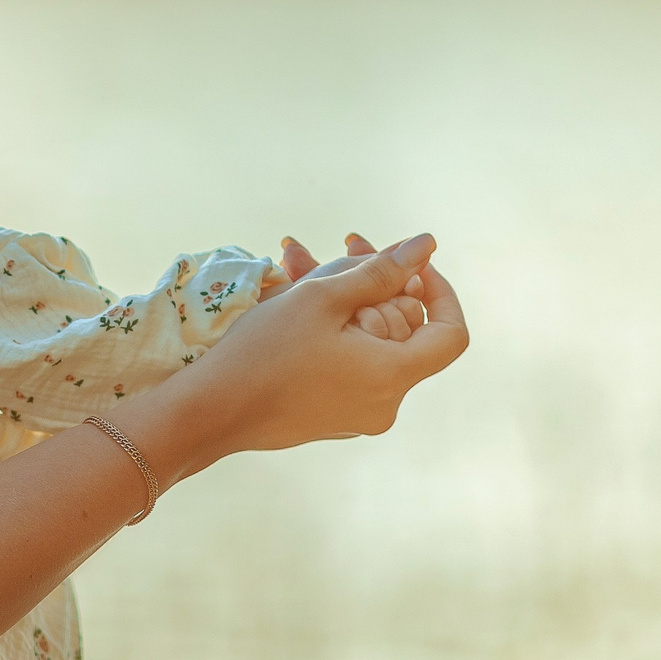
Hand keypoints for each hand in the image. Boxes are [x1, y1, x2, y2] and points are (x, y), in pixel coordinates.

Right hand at [168, 229, 466, 458]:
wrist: (209, 412)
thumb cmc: (265, 352)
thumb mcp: (324, 298)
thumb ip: (381, 270)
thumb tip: (426, 245)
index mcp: (393, 376)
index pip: (451, 333)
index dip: (439, 291)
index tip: (410, 265)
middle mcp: (385, 403)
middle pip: (401, 331)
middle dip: (375, 282)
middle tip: (344, 244)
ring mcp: (357, 414)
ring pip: (367, 342)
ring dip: (343, 298)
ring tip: (296, 256)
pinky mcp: (331, 415)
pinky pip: (346, 362)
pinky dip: (330, 329)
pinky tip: (291, 293)